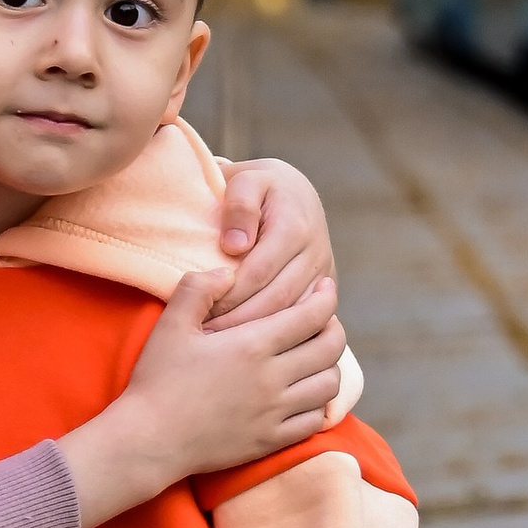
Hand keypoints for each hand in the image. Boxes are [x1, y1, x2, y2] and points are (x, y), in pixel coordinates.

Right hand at [58, 269, 343, 527]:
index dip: (326, 297)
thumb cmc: (157, 380)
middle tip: (324, 321)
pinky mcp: (271, 440)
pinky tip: (306, 396)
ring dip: (329, 367)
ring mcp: (274, 412)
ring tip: (317, 358)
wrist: (149, 440)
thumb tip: (229, 271)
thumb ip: (200, 288)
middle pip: (329, 348)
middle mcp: (272, 378)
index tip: (324, 288)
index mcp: (252, 345)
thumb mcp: (172, 324)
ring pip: (329, 385)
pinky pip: (315, 421)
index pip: (312, 315)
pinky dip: (320, 404)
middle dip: (334, 328)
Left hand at [212, 157, 337, 329]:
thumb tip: (234, 246)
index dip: (229, 296)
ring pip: (294, 314)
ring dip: (260, 334)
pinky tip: (252, 344)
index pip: (259, 272)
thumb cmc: (258, 188)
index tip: (201, 314)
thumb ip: (239, 205)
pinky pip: (307, 320)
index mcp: (294, 225)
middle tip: (208, 338)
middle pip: (278, 299)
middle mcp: (316, 251)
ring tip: (223, 347)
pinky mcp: (326, 289)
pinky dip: (280, 334)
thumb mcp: (245, 180)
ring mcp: (325, 272)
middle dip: (240, 322)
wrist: (294, 191)